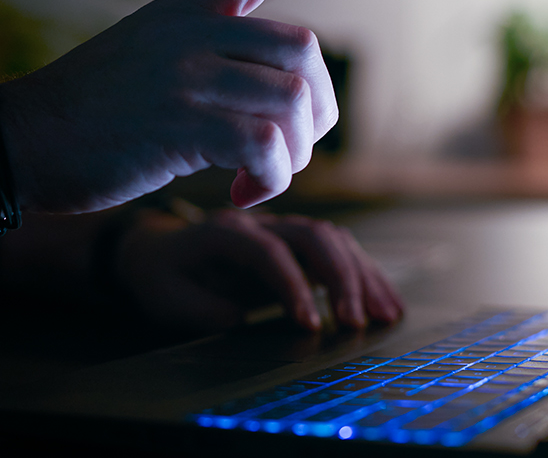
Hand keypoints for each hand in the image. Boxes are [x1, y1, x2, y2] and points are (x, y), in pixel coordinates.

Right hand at [0, 0, 381, 212]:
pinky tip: (244, 194)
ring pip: (291, 101)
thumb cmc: (84, 113)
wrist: (18, 140)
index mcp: (182, 8)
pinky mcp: (181, 124)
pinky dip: (270, 179)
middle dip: (318, 107)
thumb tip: (276, 90)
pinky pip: (264, 146)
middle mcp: (190, 30)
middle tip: (293, 147)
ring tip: (262, 177)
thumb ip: (203, 54)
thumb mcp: (143, 56)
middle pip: (302, 50)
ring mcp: (186, 74)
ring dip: (295, 153)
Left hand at [112, 208, 403, 331]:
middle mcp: (260, 224)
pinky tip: (386, 304)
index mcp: (224, 231)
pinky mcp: (298, 247)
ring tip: (387, 315)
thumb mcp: (164, 296)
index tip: (310, 325)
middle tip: (356, 322)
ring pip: (333, 241)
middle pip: (311, 236)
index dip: (292, 285)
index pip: (267, 251)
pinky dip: (365, 277)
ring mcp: (282, 231)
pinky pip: (339, 254)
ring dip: (363, 276)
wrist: (160, 252)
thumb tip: (237, 318)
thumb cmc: (162, 276)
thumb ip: (197, 308)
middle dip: (340, 277)